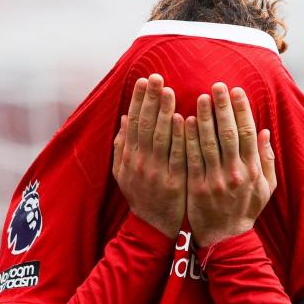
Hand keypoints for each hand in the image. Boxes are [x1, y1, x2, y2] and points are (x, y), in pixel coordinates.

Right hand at [112, 74, 187, 237]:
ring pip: (159, 138)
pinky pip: (176, 156)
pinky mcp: (173, 183)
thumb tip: (123, 118)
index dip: (138, 100)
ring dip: (163, 112)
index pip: (133, 122)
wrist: (153, 226)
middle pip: (145, 125)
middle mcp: (140, 162)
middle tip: (156, 77)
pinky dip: (178, 137)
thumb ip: (122, 146)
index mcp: (129, 157)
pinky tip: (181, 119)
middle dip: (150, 99)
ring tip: (168, 91)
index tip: (143, 80)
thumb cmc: (142, 196)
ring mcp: (156, 173)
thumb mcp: (124, 172)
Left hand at [184, 83, 276, 246]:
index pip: (248, 133)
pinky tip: (184, 121)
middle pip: (229, 134)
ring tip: (200, 96)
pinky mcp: (196, 188)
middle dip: (223, 107)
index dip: (242, 110)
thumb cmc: (245, 210)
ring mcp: (215, 181)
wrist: (224, 238)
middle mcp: (235, 174)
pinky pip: (192, 158)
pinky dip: (188, 138)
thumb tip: (264, 132)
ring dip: (204, 118)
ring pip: (209, 143)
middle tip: (217, 85)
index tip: (236, 91)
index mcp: (252, 171)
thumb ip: (266, 160)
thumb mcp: (265, 188)